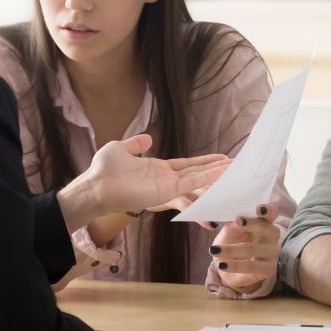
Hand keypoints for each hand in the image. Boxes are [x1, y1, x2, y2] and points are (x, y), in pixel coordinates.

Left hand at [59, 134, 228, 227]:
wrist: (95, 186)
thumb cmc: (104, 170)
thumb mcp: (120, 149)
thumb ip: (136, 145)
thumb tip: (148, 138)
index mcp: (156, 168)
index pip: (185, 165)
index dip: (202, 162)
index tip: (220, 158)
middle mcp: (165, 178)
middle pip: (195, 172)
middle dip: (214, 168)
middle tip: (235, 164)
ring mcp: (166, 186)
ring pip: (196, 178)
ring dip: (214, 173)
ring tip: (233, 169)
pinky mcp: (165, 192)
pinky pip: (189, 184)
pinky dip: (205, 178)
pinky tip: (219, 173)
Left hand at [208, 204, 280, 293]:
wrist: (227, 266)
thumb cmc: (231, 242)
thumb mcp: (229, 231)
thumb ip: (233, 224)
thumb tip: (232, 220)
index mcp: (264, 222)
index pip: (272, 213)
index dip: (268, 210)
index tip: (258, 209)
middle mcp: (272, 236)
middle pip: (267, 229)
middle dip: (252, 224)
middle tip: (238, 221)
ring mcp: (272, 253)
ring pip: (254, 248)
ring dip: (232, 249)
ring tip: (214, 250)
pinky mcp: (268, 269)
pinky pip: (251, 267)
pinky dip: (235, 266)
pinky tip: (222, 265)